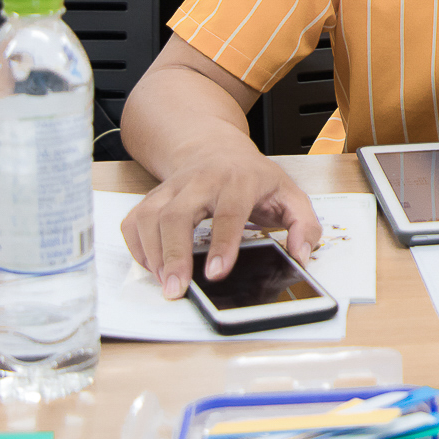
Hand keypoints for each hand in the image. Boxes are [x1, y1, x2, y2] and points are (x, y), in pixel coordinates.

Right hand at [119, 152, 322, 298]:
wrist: (216, 148)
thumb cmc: (254, 177)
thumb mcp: (290, 195)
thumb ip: (304, 225)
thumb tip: (302, 256)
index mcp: (240, 180)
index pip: (228, 212)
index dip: (222, 244)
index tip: (216, 274)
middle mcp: (201, 181)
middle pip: (178, 214)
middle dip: (175, 254)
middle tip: (176, 290)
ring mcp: (173, 188)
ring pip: (151, 216)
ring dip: (153, 253)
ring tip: (165, 283)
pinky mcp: (153, 196)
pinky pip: (134, 220)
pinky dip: (137, 247)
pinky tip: (152, 267)